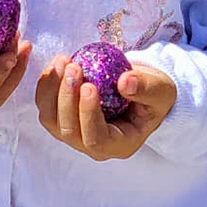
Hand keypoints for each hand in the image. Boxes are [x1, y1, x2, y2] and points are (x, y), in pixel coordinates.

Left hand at [36, 47, 174, 160]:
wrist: (141, 89)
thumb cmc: (154, 94)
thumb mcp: (160, 91)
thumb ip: (146, 88)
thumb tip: (125, 82)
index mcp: (119, 144)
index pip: (96, 139)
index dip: (88, 114)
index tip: (89, 85)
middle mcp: (94, 145)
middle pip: (69, 131)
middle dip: (67, 98)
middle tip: (73, 67)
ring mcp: (76, 133)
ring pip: (51, 120)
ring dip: (51, 90)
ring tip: (62, 61)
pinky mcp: (63, 117)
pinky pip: (46, 106)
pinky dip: (46, 86)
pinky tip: (56, 65)